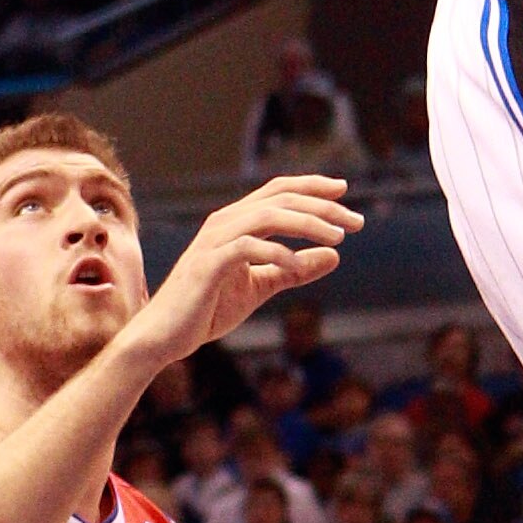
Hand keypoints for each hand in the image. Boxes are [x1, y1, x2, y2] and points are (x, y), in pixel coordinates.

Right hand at [138, 178, 360, 371]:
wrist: (166, 335)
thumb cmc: (208, 309)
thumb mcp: (261, 287)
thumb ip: (295, 270)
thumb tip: (336, 255)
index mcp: (236, 222)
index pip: (278, 191)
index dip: (312, 187)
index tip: (344, 191)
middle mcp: (225, 222)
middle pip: (281, 198)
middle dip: (323, 206)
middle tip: (357, 221)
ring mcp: (215, 240)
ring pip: (267, 215)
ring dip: (307, 223)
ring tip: (338, 237)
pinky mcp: (208, 263)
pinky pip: (248, 247)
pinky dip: (278, 254)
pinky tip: (299, 267)